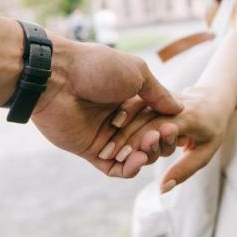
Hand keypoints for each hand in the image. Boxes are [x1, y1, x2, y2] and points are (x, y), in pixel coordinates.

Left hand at [30, 38, 181, 177]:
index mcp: (129, 98)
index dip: (165, 126)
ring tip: (146, 147)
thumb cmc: (96, 67)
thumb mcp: (136, 72)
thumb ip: (158, 93)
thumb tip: (179, 108)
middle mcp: (118, 118)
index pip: (155, 120)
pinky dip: (128, 168)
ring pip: (132, 156)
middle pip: (146, 140)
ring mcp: (104, 136)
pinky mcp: (90, 151)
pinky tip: (137, 160)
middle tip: (160, 136)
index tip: (173, 126)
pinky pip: (114, 168)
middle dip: (156, 142)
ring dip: (144, 155)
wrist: (57, 77)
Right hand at [101, 86, 234, 190]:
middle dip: (125, 137)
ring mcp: (164, 97)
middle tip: (106, 154)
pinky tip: (110, 126)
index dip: (139, 142)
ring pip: (138, 109)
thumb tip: (163, 189)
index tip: (121, 157)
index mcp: (189, 117)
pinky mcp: (156, 94)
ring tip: (105, 144)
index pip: (159, 128)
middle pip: (145, 119)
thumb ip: (184, 170)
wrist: (215, 98)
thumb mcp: (206, 153)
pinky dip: (123, 114)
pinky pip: (137, 102)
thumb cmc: (213, 130)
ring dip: (120, 126)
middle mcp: (174, 105)